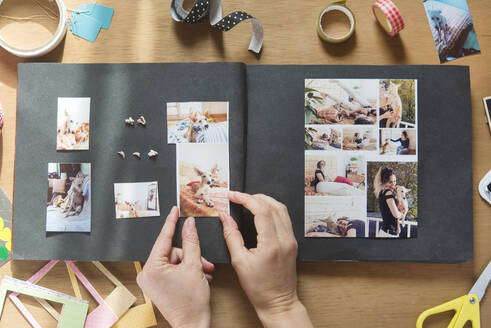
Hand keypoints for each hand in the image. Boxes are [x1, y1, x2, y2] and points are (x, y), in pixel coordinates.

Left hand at [137, 206, 213, 327]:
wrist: (193, 325)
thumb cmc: (192, 303)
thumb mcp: (194, 266)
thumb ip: (192, 241)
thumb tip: (189, 225)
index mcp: (152, 268)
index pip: (163, 238)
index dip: (171, 222)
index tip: (175, 210)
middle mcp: (147, 274)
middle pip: (172, 251)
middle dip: (191, 256)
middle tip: (203, 264)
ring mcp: (151, 281)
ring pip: (175, 260)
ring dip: (191, 264)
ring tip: (203, 273)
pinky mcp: (156, 285)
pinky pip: (172, 268)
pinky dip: (186, 271)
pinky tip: (197, 277)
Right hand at [219, 191, 312, 327]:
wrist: (278, 302)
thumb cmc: (259, 287)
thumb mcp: (239, 262)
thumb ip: (232, 236)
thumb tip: (225, 217)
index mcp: (271, 244)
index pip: (261, 210)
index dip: (245, 198)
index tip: (233, 195)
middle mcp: (285, 239)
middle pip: (273, 205)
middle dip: (254, 197)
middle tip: (238, 197)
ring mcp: (291, 240)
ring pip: (281, 209)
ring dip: (265, 200)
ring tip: (248, 200)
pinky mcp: (292, 242)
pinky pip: (284, 218)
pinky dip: (272, 209)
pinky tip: (261, 211)